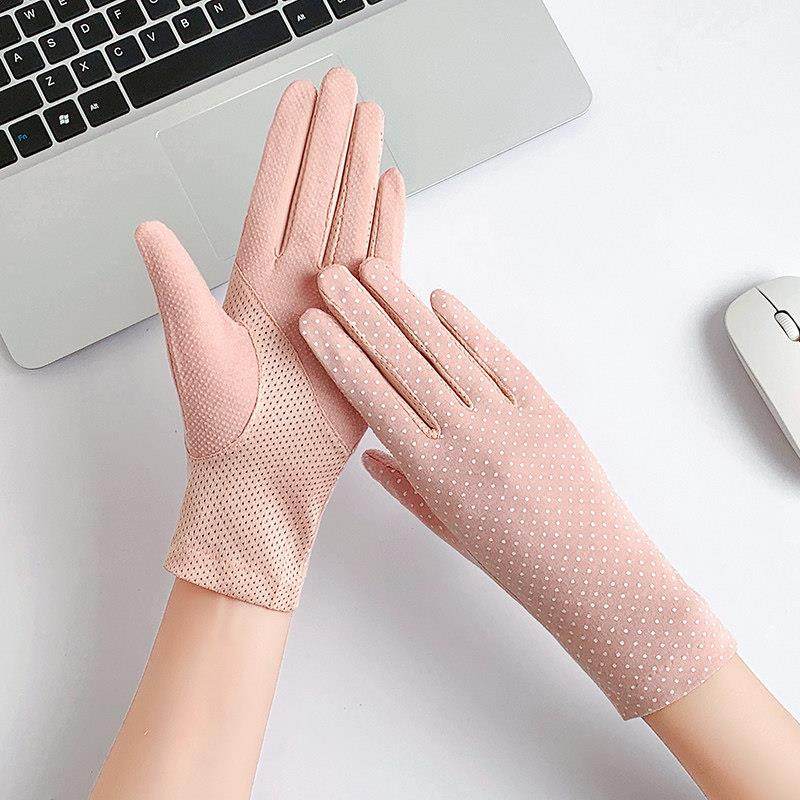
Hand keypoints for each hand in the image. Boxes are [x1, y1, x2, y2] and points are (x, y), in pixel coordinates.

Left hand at [135, 68, 404, 609]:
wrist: (262, 474)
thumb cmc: (222, 421)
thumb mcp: (193, 346)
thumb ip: (178, 284)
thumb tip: (147, 227)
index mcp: (250, 280)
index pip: (272, 195)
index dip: (286, 145)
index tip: (298, 98)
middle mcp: (293, 282)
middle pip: (315, 193)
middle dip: (329, 137)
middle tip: (344, 85)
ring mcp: (331, 301)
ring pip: (348, 218)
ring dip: (359, 167)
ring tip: (370, 118)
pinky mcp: (363, 327)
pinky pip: (379, 266)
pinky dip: (386, 225)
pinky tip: (391, 186)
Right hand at [300, 259, 734, 718]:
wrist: (593, 574)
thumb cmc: (517, 563)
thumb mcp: (449, 531)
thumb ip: (406, 488)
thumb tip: (370, 455)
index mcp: (435, 475)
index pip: (374, 402)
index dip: (340, 357)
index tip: (313, 323)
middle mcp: (467, 438)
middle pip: (403, 366)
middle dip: (361, 316)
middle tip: (330, 277)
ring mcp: (508, 418)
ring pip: (445, 353)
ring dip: (404, 308)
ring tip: (374, 273)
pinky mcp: (544, 407)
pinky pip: (498, 358)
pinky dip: (467, 326)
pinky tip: (440, 298)